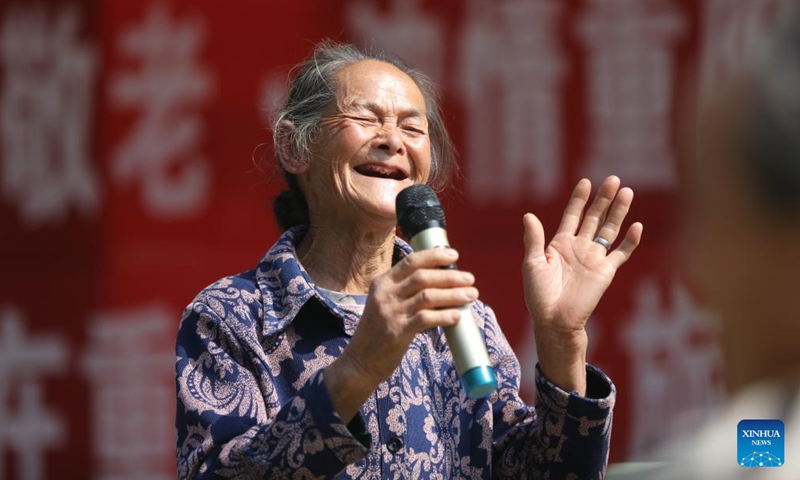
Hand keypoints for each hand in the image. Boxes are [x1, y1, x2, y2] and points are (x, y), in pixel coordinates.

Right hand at [325, 248, 477, 421]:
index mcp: (382, 283)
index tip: (454, 255)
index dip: (435, 256)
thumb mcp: (384, 304)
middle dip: (450, 276)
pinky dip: (444, 315)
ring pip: (428, 296)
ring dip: (453, 294)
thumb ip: (404, 292)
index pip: (411, 261)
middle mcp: (385, 294)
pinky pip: (426, 319)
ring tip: (471, 295)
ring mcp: (390, 313)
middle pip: (423, 277)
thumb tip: (441, 283)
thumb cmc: (377, 332)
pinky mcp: (397, 332)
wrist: (359, 361)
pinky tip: (457, 316)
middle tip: (470, 279)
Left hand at [522, 176, 641, 392]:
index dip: (579, 199)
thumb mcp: (532, 264)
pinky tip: (637, 225)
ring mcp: (594, 258)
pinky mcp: (606, 272)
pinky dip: (630, 241)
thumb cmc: (539, 295)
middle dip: (604, 199)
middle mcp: (579, 247)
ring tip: (627, 192)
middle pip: (594, 217)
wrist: (554, 320)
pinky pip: (621, 253)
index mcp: (560, 244)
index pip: (573, 215)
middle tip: (614, 180)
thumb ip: (534, 239)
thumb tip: (528, 215)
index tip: (586, 181)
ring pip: (610, 230)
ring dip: (619, 212)